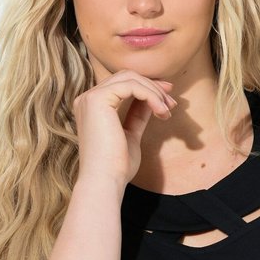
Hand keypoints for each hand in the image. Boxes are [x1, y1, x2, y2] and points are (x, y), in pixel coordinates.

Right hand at [73, 72, 178, 188]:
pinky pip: (131, 86)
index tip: (167, 100)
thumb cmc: (117, 167)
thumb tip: (151, 100)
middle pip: (125, 77)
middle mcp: (87, 99)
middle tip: (172, 103)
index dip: (147, 88)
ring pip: (130, 78)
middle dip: (153, 86)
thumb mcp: (131, 135)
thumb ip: (137, 115)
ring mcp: (90, 98)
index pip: (121, 85)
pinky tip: (161, 111)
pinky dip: (150, 95)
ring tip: (167, 110)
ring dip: (154, 91)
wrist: (105, 182)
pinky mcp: (98, 99)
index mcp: (92, 108)